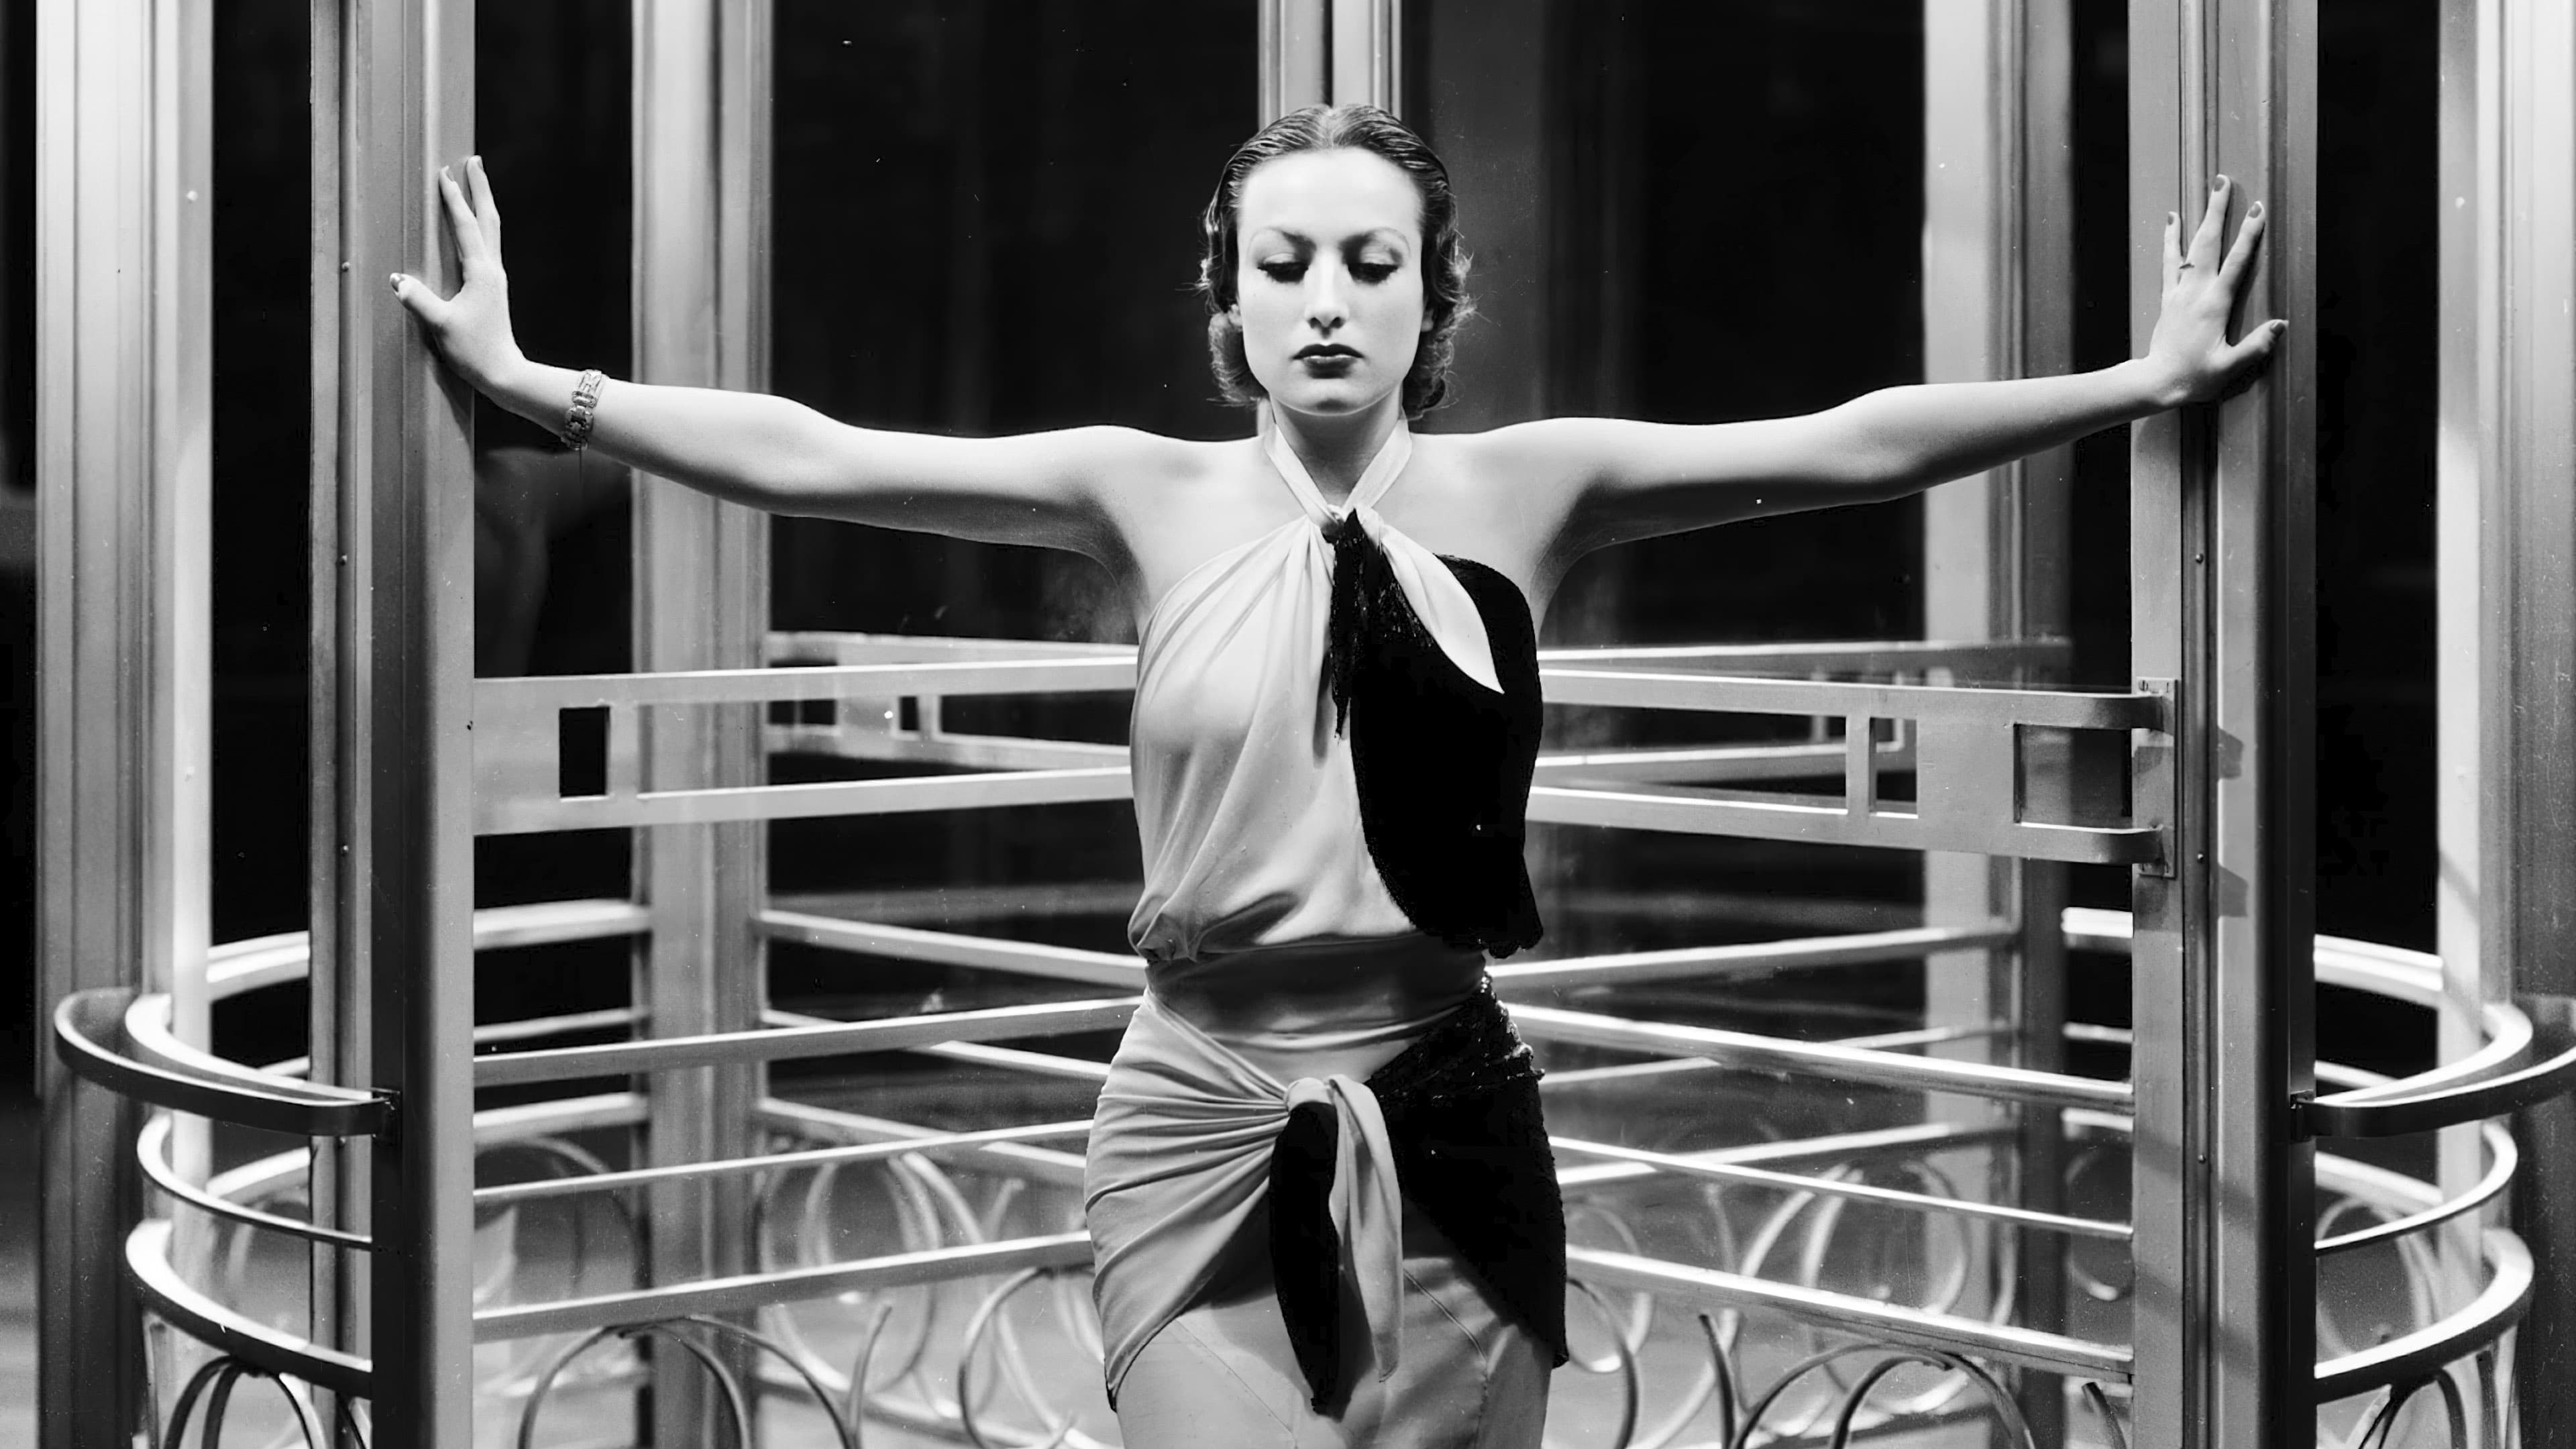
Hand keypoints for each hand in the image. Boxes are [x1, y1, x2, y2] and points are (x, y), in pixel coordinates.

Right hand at [390, 155, 521, 391]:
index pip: (465, 226)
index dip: (454, 198)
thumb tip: (397, 279)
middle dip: (480, 188)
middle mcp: (492, 270)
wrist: (504, 373)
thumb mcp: (442, 325)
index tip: (444, 172)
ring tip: (477, 184)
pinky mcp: (493, 288)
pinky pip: (488, 247)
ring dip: (483, 204)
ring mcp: (495, 278)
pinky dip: (482, 227)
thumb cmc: (475, 351)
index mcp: (481, 272)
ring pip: (492, 231)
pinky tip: (476, 229)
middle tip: (475, 160)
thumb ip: (419, 300)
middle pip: (488, 219)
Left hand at [2143, 175, 2285, 406]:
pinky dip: (2171, 239)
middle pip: (2209, 243)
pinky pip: (2169, 262)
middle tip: (2224, 181)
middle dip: (2219, 211)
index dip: (2249, 236)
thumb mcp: (2229, 367)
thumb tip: (2280, 325)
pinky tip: (2172, 220)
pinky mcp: (2168, 298)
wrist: (2156, 382)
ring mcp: (2179, 293)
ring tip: (2204, 190)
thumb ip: (2255, 346)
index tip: (2258, 210)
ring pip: (2190, 247)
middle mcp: (2195, 292)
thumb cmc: (2193, 377)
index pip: (2236, 263)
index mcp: (2214, 305)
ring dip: (2199, 217)